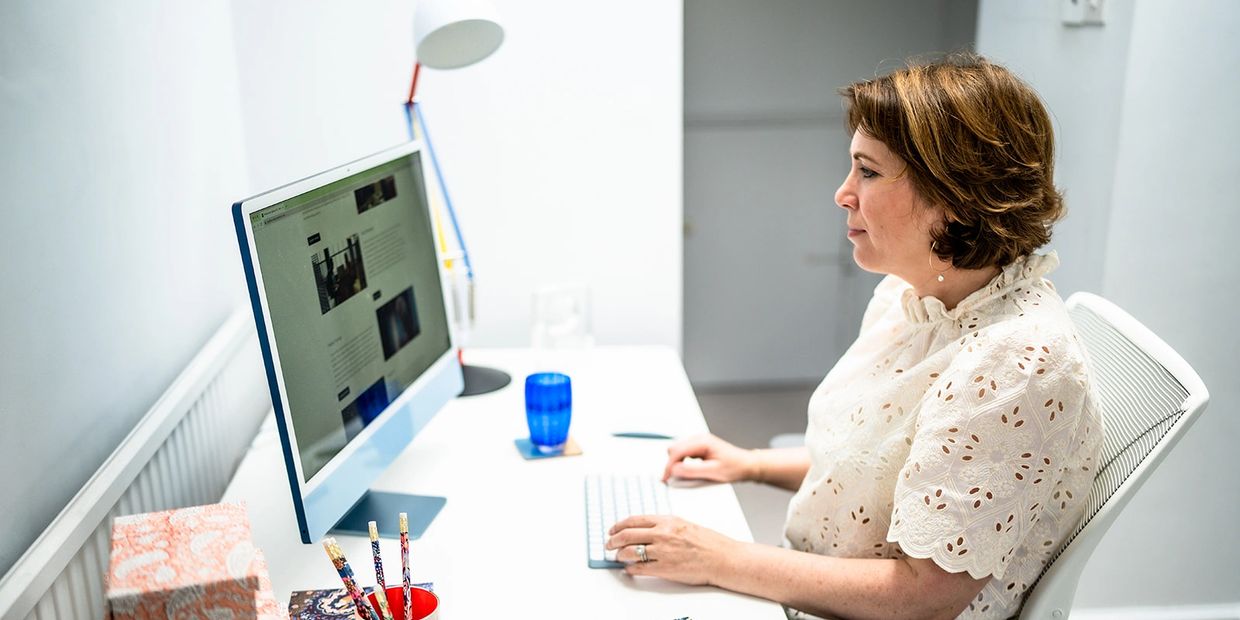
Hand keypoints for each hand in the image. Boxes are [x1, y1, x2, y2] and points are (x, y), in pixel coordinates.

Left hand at [606, 515, 739, 584]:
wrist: (722, 557)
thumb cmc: (707, 542)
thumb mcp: (683, 524)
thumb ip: (664, 525)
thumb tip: (645, 528)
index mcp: (666, 521)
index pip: (634, 520)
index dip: (619, 525)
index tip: (612, 530)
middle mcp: (662, 534)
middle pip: (627, 535)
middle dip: (613, 540)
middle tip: (609, 544)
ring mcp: (662, 552)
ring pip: (630, 552)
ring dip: (620, 555)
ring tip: (618, 557)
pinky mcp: (665, 568)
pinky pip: (640, 569)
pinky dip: (631, 569)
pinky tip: (629, 569)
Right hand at [661, 434, 757, 482]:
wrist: (746, 465)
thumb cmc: (735, 467)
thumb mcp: (713, 472)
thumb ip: (692, 471)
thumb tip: (674, 470)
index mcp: (702, 442)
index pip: (677, 451)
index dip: (669, 466)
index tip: (666, 479)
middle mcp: (699, 439)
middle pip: (674, 449)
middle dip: (671, 464)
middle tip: (672, 479)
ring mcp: (699, 442)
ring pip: (677, 451)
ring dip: (676, 464)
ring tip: (681, 477)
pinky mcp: (699, 448)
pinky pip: (684, 454)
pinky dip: (682, 463)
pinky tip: (687, 472)